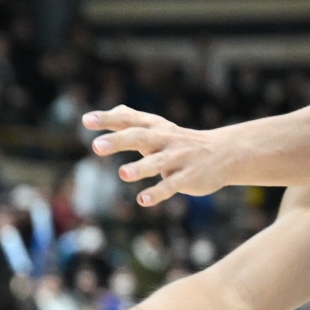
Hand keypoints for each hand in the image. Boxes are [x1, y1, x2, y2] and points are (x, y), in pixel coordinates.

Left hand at [83, 106, 230, 206]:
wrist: (224, 153)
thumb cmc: (181, 141)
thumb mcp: (159, 128)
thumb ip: (134, 120)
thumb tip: (115, 110)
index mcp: (154, 127)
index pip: (128, 120)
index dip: (107, 119)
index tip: (85, 120)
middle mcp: (165, 139)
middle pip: (140, 137)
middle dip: (119, 141)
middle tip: (96, 146)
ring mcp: (177, 158)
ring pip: (158, 162)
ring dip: (141, 168)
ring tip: (123, 173)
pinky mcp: (187, 177)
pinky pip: (171, 185)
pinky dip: (158, 192)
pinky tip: (143, 200)